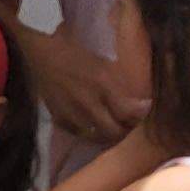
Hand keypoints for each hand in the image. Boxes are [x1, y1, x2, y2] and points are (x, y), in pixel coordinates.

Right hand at [29, 34, 146, 144]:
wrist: (45, 54)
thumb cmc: (80, 56)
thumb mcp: (107, 67)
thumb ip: (124, 89)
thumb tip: (144, 106)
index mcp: (103, 85)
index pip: (128, 114)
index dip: (139, 118)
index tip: (143, 114)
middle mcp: (87, 103)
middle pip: (113, 131)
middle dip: (125, 131)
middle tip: (130, 125)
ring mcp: (70, 113)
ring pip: (96, 137)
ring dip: (108, 136)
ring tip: (114, 128)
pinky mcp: (58, 117)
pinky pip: (79, 134)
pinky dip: (89, 133)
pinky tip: (94, 127)